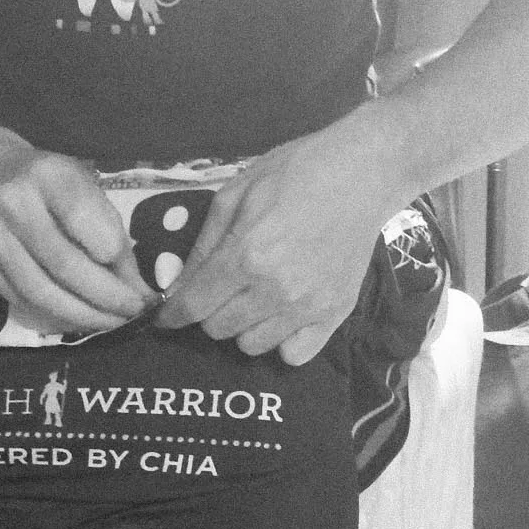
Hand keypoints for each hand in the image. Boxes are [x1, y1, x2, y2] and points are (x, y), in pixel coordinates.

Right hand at [0, 148, 153, 336]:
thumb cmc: (52, 185)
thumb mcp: (87, 188)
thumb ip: (111, 231)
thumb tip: (136, 289)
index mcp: (49, 174)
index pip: (88, 224)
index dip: (117, 260)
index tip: (138, 282)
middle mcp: (13, 201)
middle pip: (64, 265)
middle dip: (105, 298)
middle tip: (132, 314)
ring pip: (40, 291)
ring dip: (81, 315)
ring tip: (109, 323)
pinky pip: (20, 300)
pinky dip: (54, 315)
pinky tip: (78, 317)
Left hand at [154, 116, 403, 363]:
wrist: (363, 173)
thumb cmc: (295, 172)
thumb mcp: (235, 193)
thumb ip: (204, 243)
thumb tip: (179, 284)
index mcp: (245, 255)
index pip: (193, 305)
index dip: (171, 315)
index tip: (165, 317)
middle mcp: (274, 289)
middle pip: (218, 329)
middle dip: (208, 312)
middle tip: (220, 290)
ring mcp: (307, 306)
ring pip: (252, 345)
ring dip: (243, 327)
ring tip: (252, 300)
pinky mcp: (335, 314)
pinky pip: (294, 355)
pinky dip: (281, 342)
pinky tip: (281, 317)